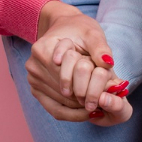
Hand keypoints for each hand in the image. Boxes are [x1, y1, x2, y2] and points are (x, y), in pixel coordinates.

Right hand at [26, 2, 132, 125]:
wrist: (64, 27)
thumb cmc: (79, 29)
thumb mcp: (92, 33)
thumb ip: (100, 48)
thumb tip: (108, 63)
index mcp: (43, 48)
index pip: (67, 74)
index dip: (87, 84)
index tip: (106, 93)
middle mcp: (33, 65)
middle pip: (63, 90)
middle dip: (85, 98)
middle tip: (106, 103)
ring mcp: (32, 79)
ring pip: (59, 102)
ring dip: (79, 108)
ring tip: (99, 108)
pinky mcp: (36, 89)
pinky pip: (53, 108)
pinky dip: (70, 113)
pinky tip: (86, 112)